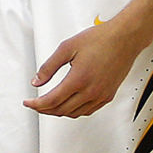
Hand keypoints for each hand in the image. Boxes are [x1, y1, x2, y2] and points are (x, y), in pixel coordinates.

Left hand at [23, 17, 143, 118]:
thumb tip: (37, 81)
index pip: (52, 100)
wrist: (124, 39)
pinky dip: (75, 111)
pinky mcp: (108, 96)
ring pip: (75, 113)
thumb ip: (49, 66)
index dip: (37, 104)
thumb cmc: (100, 39)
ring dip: (59, 112)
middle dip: (45, 110)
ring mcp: (101, 96)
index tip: (28, 103)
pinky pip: (88, 111)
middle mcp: (91, 92)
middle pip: (62, 110)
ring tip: (49, 105)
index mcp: (79, 79)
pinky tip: (69, 104)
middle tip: (35, 105)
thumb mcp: (67, 47)